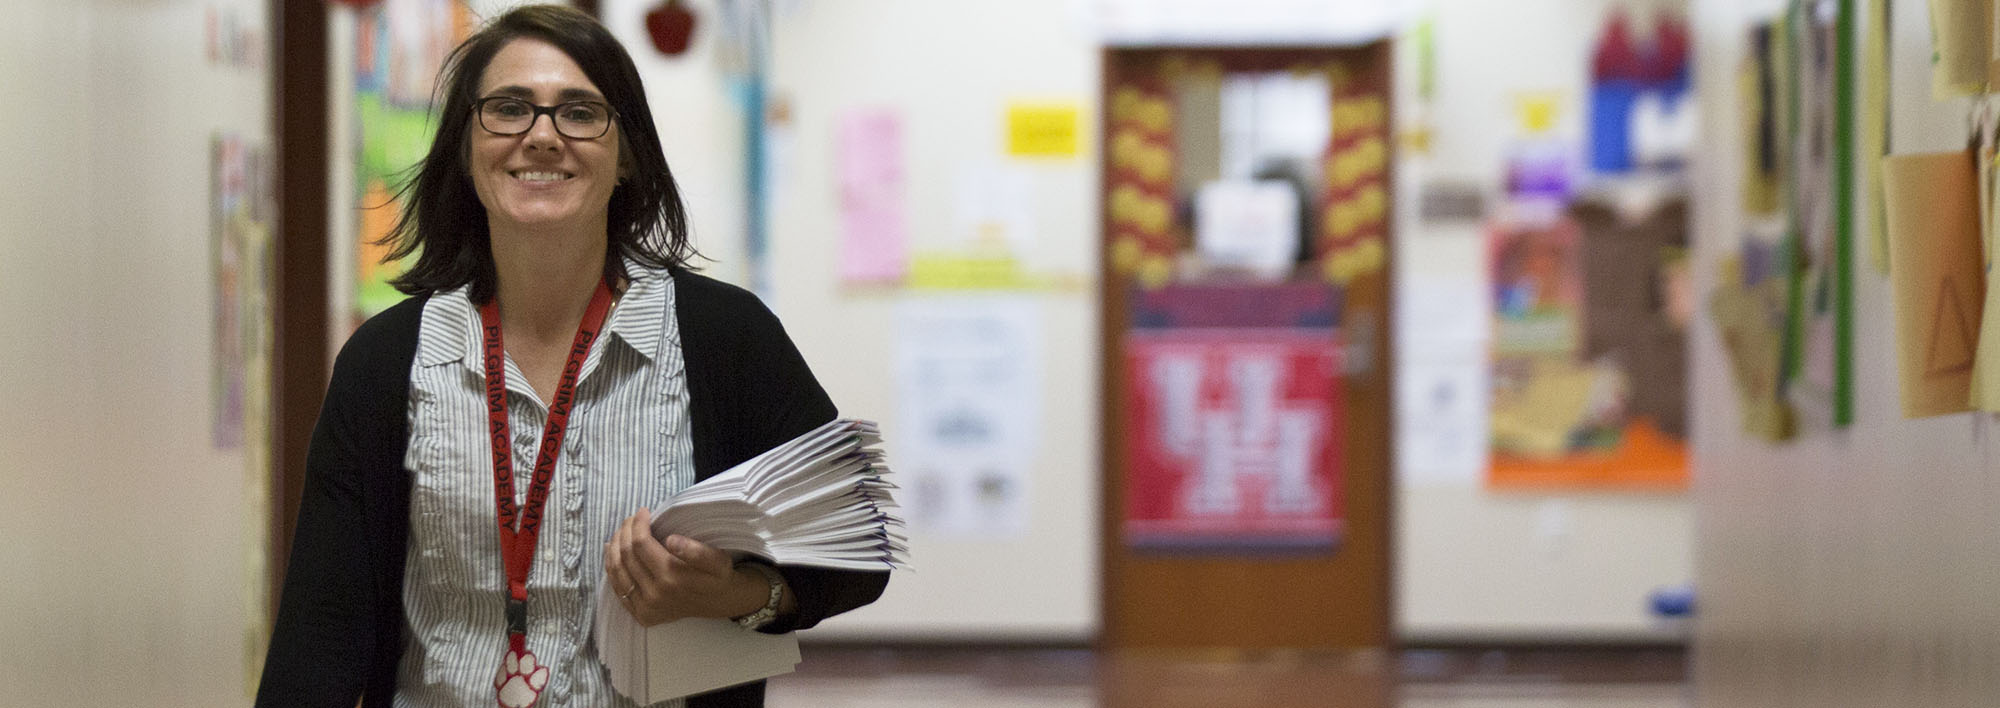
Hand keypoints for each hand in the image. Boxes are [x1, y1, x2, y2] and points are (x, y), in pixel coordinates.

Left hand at [602, 508, 765, 626]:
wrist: (719, 603)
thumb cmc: (717, 576)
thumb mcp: (717, 560)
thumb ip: (696, 551)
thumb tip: (671, 540)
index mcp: (671, 578)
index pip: (641, 544)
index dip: (638, 524)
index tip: (643, 511)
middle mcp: (654, 595)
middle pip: (626, 556)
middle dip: (625, 531)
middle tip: (631, 518)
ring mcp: (645, 608)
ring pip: (617, 570)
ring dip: (614, 546)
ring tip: (621, 531)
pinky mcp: (641, 614)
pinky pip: (618, 588)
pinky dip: (611, 567)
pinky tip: (612, 551)